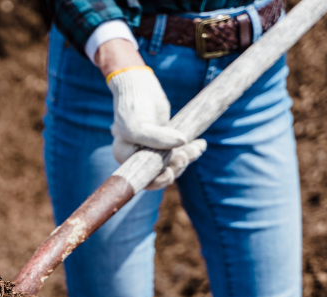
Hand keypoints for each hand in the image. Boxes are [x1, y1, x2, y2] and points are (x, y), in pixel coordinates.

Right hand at [97, 42, 205, 189]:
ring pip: (172, 163)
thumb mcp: (139, 124)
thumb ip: (156, 138)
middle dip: (176, 167)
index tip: (170, 172)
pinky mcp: (165, 141)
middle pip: (159, 174)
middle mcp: (137, 157)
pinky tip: (201, 144)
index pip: (142, 179)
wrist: (139, 86)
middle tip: (186, 155)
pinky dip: (191, 150)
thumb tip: (183, 143)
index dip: (158, 181)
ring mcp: (152, 150)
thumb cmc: (133, 106)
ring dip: (186, 158)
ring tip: (197, 147)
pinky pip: (179, 152)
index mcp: (125, 157)